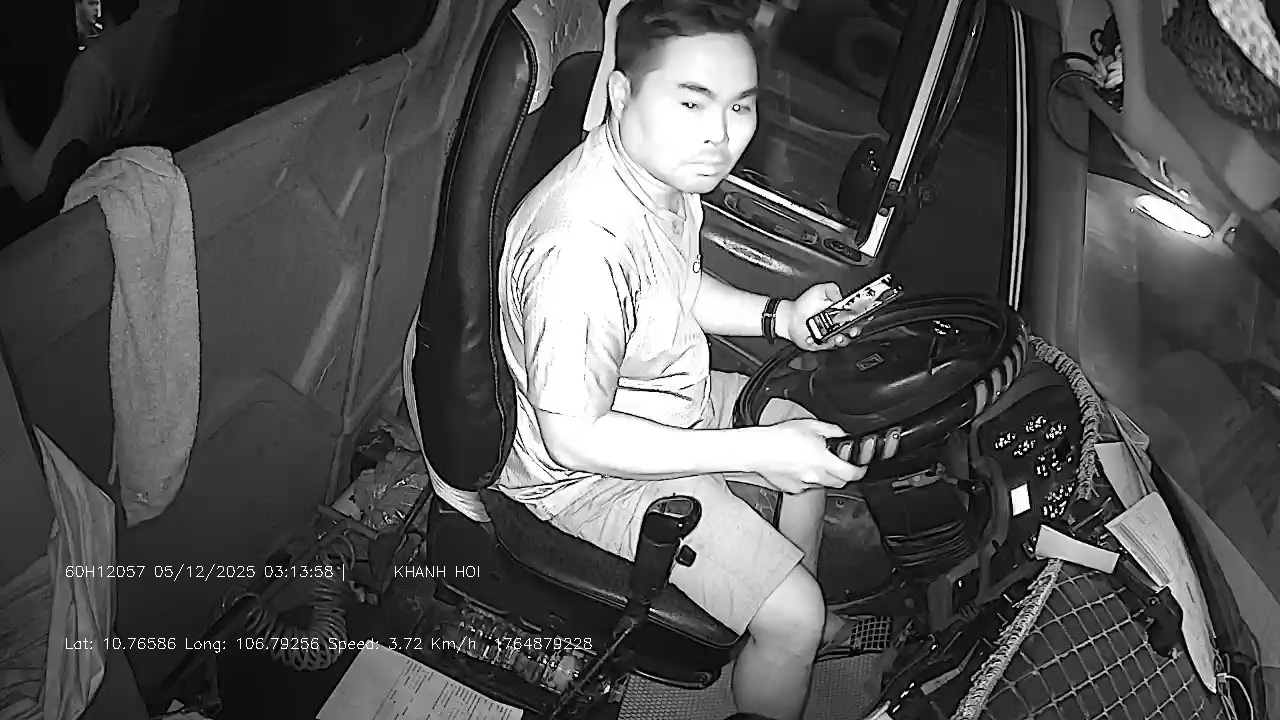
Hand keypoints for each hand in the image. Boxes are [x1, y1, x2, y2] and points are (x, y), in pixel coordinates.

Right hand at [750, 419, 866, 491]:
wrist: (758, 449)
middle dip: (843, 475)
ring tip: (813, 461)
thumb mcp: (811, 425)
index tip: (860, 467)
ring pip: (822, 484)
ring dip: (823, 475)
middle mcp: (816, 476)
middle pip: (839, 482)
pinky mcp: (792, 488)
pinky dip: (806, 478)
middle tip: (840, 464)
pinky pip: (805, 485)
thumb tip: (841, 434)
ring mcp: (804, 484)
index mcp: (823, 461)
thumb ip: (831, 430)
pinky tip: (798, 467)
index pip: (851, 474)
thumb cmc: (780, 437)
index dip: (860, 471)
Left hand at [779, 282, 856, 351]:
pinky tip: (822, 338)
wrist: (789, 317)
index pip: (855, 316)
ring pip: (843, 341)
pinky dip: (826, 344)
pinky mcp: (822, 344)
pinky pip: (828, 346)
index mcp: (839, 312)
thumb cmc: (803, 305)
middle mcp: (836, 324)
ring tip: (838, 336)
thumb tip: (841, 296)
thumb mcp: (819, 291)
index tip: (861, 318)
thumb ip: (831, 289)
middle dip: (854, 330)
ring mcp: (830, 335)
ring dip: (843, 339)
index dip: (860, 317)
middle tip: (852, 329)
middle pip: (852, 330)